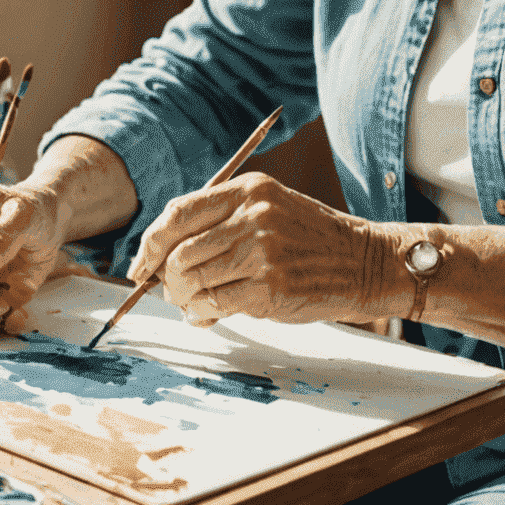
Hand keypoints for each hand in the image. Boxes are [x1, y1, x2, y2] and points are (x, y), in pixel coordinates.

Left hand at [129, 172, 395, 326]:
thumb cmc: (309, 239)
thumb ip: (222, 222)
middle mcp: (253, 216)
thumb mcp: (269, 209)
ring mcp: (262, 252)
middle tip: (168, 292)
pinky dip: (201, 314)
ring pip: (192, 280)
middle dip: (164, 279)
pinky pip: (215, 304)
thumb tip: (164, 258)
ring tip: (192, 304)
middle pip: (179, 251)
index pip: (178, 212)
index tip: (141, 264)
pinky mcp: (270, 288)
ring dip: (183, 300)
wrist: (362, 262)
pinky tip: (207, 315)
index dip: (151, 243)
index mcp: (248, 189)